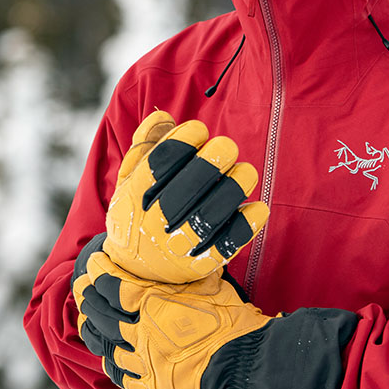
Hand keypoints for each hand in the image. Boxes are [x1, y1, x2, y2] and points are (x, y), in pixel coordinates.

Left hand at [72, 249, 271, 388]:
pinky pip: (124, 379)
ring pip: (108, 348)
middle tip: (83, 291)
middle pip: (102, 316)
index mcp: (153, 302)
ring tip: (88, 325)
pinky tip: (111, 360)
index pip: (113, 285)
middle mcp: (142, 330)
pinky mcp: (155, 385)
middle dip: (89, 301)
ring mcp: (146, 360)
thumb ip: (186, 269)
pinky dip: (114, 368)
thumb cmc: (230, 316)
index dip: (98, 274)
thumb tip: (182, 251)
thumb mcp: (208, 281)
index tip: (92, 266)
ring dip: (96, 335)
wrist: (244, 356)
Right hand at [103, 110, 267, 283]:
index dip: (179, 144)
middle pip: (181, 194)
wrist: (136, 272)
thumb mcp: (130, 180)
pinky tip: (258, 207)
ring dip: (231, 191)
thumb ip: (145, 146)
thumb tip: (163, 116)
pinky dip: (244, 226)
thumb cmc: (138, 212)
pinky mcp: (197, 267)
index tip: (199, 130)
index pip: (154, 169)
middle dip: (208, 165)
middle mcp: (150, 227)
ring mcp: (174, 250)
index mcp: (130, 200)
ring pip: (205, 219)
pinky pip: (224, 247)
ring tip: (247, 171)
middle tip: (228, 146)